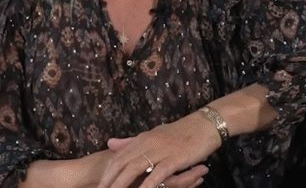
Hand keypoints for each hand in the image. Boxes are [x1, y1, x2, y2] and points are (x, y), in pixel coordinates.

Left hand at [97, 113, 219, 187]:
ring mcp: (161, 150)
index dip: (106, 174)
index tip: (98, 186)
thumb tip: (110, 143)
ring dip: (122, 185)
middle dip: (108, 182)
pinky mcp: (175, 158)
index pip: (117, 158)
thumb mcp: (154, 134)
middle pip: (121, 164)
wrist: (207, 124)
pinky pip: (157, 174)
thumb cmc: (183, 131)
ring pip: (134, 169)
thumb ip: (132, 141)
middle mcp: (148, 143)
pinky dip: (147, 186)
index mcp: (142, 138)